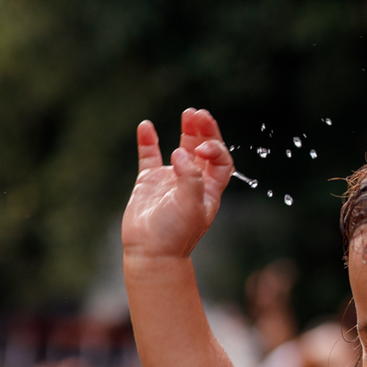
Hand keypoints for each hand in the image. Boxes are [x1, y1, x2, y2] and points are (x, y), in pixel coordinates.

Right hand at [121, 108, 233, 261]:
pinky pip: (149, 156)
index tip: (202, 147)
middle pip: (204, 151)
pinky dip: (148, 140)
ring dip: (187, 131)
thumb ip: (189, 177)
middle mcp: (193, 183)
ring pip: (182, 149)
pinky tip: (146, 126)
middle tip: (199, 115)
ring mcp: (170, 180)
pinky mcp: (149, 182)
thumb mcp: (190, 206)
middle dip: (205, 132)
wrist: (149, 252)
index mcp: (209, 191)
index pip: (221, 162)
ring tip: (188, 114)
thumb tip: (180, 153)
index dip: (216, 149)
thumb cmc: (174, 234)